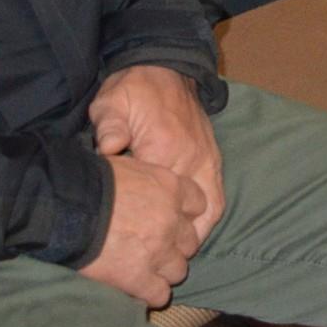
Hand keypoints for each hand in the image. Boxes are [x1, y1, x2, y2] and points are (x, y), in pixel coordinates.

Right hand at [79, 155, 205, 306]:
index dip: (185, 215)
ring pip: (179, 270)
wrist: (67, 208)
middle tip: (156, 248)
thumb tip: (142, 188)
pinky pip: (159, 294)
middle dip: (176, 246)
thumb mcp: (126, 167)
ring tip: (148, 271)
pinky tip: (140, 290)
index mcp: (171, 188)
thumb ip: (146, 181)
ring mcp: (158, 250)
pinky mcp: (139, 277)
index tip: (173, 219)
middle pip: (190, 241)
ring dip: (165, 271)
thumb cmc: (90, 182)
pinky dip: (151, 294)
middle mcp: (171, 220)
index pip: (198, 204)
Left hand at [89, 65, 222, 247]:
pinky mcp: (213, 157)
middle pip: (192, 215)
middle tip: (156, 260)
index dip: (145, 226)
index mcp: (168, 150)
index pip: (160, 201)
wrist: (166, 66)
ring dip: (197, 234)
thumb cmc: (134, 89)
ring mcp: (208, 159)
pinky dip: (209, 218)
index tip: (129, 242)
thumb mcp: (113, 102)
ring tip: (176, 252)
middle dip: (176, 241)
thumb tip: (107, 148)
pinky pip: (218, 196)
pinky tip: (192, 231)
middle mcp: (194, 160)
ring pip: (212, 210)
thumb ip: (110, 126)